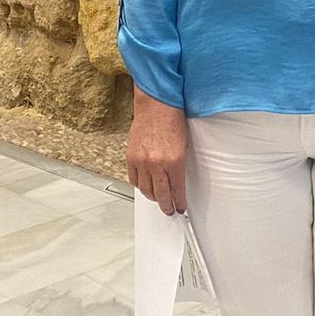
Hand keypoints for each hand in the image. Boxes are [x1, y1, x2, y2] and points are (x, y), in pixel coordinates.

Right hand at [127, 88, 187, 214]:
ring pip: (145, 190)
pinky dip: (140, 185)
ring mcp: (142, 161)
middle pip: (160, 194)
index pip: (177, 190)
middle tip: (170, 210)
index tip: (180, 208)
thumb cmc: (172, 119)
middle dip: (166, 205)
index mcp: (174, 161)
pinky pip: (134, 179)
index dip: (179, 202)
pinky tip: (145, 186)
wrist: (156, 105)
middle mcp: (157, 164)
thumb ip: (179, 164)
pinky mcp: (131, 157)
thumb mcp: (183, 144)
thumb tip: (177, 181)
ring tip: (158, 199)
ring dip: (153, 197)